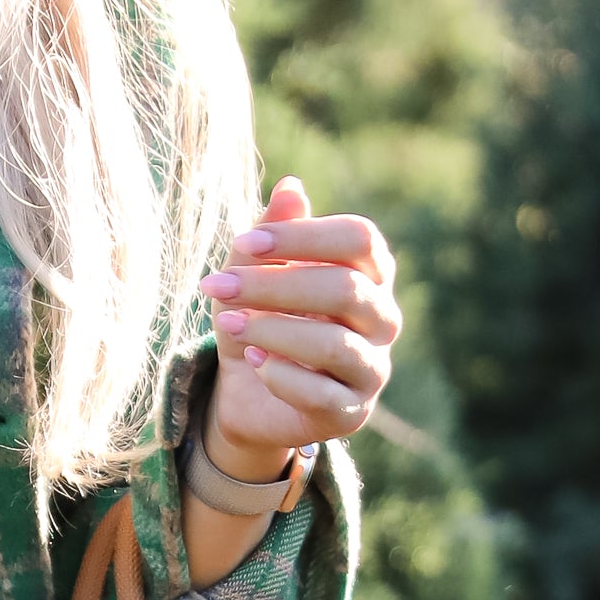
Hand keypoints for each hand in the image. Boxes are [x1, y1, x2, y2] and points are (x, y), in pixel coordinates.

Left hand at [202, 178, 400, 476]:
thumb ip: (272, 236)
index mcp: (370, 272)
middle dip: (273, 286)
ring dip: (273, 330)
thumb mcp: (253, 274)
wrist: (251, 393)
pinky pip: (323, 395)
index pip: (359, 239)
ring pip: (336, 344)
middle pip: (346, 288)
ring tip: (227, 323)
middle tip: (215, 285)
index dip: (303, 236)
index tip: (244, 243)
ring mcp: (374, 368)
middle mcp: (383, 318)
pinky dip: (282, 375)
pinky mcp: (353, 412)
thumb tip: (291, 187)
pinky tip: (254, 362)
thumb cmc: (260, 319)